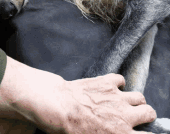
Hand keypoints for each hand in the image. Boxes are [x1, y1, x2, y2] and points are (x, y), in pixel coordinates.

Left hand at [0, 57, 155, 133]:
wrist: (58, 107)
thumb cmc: (71, 129)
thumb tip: (111, 130)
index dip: (147, 133)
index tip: (143, 132)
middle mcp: (124, 115)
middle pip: (148, 112)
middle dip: (145, 114)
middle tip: (137, 115)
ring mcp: (116, 97)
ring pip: (139, 96)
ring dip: (135, 99)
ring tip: (126, 101)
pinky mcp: (107, 82)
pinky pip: (121, 79)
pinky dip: (118, 83)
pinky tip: (111, 87)